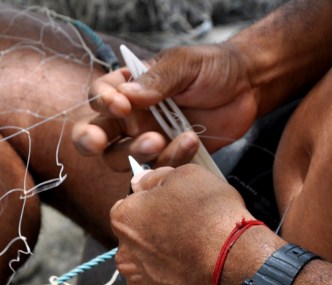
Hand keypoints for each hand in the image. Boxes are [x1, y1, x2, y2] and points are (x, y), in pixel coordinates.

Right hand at [73, 43, 257, 171]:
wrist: (249, 87)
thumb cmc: (213, 67)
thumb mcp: (185, 63)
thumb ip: (157, 78)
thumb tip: (126, 94)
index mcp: (127, 88)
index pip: (98, 97)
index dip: (101, 103)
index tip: (120, 105)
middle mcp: (129, 116)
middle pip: (93, 134)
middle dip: (89, 140)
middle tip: (98, 142)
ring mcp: (146, 139)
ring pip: (120, 158)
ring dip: (134, 152)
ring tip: (159, 140)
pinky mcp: (168, 157)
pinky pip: (157, 167)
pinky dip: (171, 158)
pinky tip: (191, 140)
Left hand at [111, 164, 254, 284]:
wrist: (241, 265)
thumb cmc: (213, 217)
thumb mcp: (187, 176)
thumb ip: (155, 178)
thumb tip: (141, 181)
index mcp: (123, 220)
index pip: (128, 209)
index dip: (151, 208)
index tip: (172, 212)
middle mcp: (123, 255)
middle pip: (136, 243)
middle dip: (155, 240)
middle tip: (187, 238)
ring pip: (147, 273)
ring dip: (163, 268)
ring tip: (194, 262)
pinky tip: (196, 282)